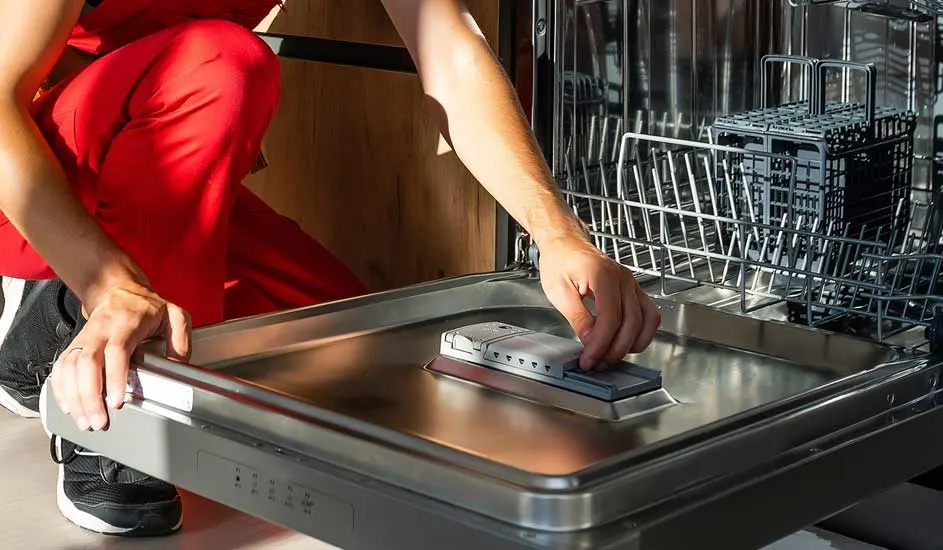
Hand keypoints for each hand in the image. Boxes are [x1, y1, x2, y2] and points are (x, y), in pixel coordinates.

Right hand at [50, 281, 190, 431]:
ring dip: (74, 397)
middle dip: (89, 396)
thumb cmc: (147, 306)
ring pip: (70, 367)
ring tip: (85, 420)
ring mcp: (85, 337)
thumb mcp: (175, 316)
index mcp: (127, 323)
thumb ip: (181, 341)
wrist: (119, 290)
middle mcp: (101, 329)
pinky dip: (61, 388)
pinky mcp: (75, 344)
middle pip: (87, 363)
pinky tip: (69, 406)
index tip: (116, 401)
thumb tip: (179, 368)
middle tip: (98, 420)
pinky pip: (61, 367)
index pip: (116, 351)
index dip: (115, 377)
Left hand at [538, 236, 659, 369]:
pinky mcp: (634, 290)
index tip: (589, 359)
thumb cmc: (560, 260)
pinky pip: (649, 314)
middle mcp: (624, 279)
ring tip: (611, 356)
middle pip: (631, 323)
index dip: (601, 344)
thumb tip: (590, 340)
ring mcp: (632, 284)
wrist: (566, 243)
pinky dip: (642, 332)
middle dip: (615, 349)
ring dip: (632, 344)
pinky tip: (626, 342)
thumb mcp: (559, 291)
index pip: (610, 318)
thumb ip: (577, 316)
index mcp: (604, 276)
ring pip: (647, 321)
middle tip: (597, 363)